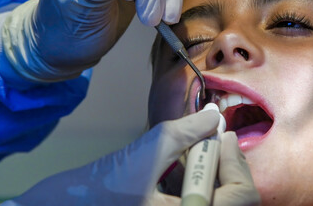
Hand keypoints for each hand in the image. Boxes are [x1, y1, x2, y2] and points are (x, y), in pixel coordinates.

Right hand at [2, 104, 259, 204]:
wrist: (71, 203)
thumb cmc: (104, 185)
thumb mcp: (151, 149)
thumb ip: (188, 130)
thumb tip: (213, 116)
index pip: (241, 197)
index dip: (237, 161)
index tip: (224, 135)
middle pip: (235, 199)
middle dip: (228, 164)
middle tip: (216, 138)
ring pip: (219, 198)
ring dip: (215, 170)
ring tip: (200, 146)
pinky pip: (201, 200)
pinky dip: (200, 179)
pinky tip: (187, 162)